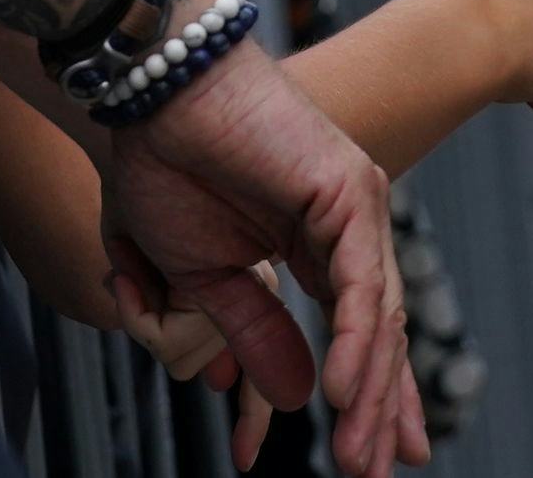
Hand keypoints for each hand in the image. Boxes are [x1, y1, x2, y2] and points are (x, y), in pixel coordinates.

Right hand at [102, 42, 427, 477]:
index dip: (370, 395)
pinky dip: (355, 339)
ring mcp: (356, 206)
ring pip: (377, 316)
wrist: (152, 92)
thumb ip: (253, 334)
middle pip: (380, 333)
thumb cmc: (164, 167)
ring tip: (358, 453)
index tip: (374, 456)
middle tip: (375, 471)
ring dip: (368, 391)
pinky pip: (359, 281)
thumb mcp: (205, 278)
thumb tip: (299, 399)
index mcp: (317, 245)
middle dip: (379, 408)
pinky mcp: (349, 190)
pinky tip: (342, 391)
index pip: (359, 332)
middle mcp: (348, 227)